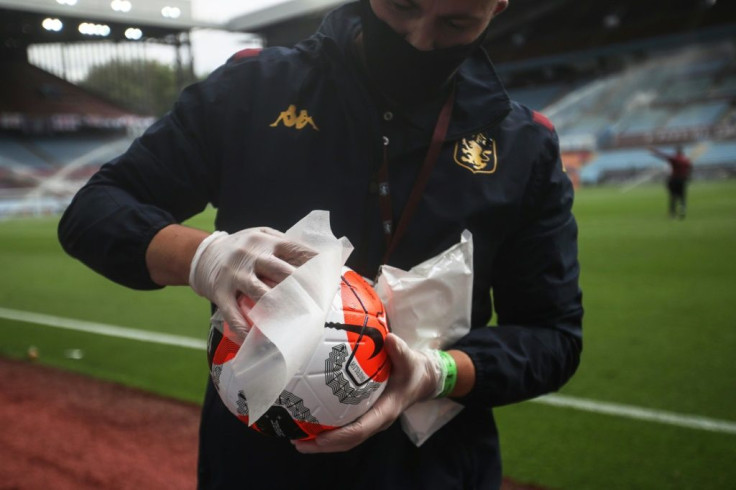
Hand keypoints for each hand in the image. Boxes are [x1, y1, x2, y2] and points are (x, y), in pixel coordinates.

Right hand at [189, 227, 314, 330]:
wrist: (201, 253)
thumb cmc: (240, 248)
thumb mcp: (261, 236)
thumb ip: (284, 246)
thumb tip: (319, 260)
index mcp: (266, 240)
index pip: (295, 250)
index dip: (314, 265)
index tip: (328, 279)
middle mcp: (250, 255)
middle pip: (281, 272)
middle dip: (302, 289)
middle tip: (318, 305)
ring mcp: (234, 274)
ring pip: (260, 293)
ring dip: (278, 310)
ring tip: (294, 324)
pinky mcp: (219, 291)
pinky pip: (232, 313)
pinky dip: (244, 328)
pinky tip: (254, 339)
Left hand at [293, 333, 442, 452]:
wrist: (421, 378)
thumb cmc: (413, 370)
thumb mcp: (410, 360)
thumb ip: (400, 352)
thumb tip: (390, 339)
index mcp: (385, 411)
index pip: (360, 429)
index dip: (339, 436)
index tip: (319, 438)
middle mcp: (376, 421)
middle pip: (348, 441)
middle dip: (323, 445)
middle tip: (297, 442)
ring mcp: (370, 420)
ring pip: (345, 438)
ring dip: (321, 442)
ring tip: (297, 439)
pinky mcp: (365, 415)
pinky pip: (345, 427)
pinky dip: (327, 429)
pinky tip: (309, 422)